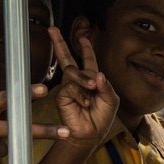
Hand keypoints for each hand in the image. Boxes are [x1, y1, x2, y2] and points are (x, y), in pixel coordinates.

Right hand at [48, 28, 118, 149]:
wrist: (90, 134)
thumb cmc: (102, 118)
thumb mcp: (111, 100)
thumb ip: (106, 86)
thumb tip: (98, 74)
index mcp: (91, 79)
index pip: (87, 60)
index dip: (85, 49)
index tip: (83, 37)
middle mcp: (78, 81)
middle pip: (66, 58)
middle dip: (59, 43)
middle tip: (51, 29)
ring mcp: (68, 87)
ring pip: (72, 72)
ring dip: (84, 80)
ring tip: (91, 90)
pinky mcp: (62, 96)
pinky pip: (70, 86)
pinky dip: (80, 94)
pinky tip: (84, 103)